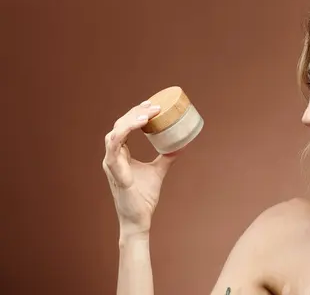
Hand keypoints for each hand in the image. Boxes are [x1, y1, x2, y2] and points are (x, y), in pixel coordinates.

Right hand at [102, 100, 179, 235]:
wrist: (138, 220)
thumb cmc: (144, 198)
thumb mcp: (159, 171)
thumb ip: (167, 158)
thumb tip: (182, 145)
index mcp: (120, 155)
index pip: (124, 127)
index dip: (135, 113)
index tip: (152, 105)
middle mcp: (113, 156)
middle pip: (120, 125)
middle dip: (136, 112)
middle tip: (155, 105)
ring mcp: (111, 163)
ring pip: (116, 132)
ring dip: (132, 119)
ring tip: (149, 113)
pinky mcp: (115, 171)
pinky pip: (115, 145)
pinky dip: (126, 131)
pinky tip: (140, 124)